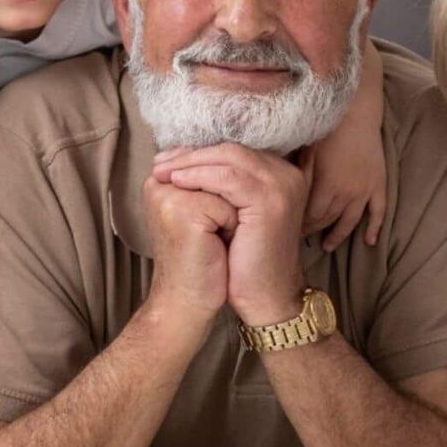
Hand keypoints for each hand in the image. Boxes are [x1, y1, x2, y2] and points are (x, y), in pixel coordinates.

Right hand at [141, 170, 238, 338]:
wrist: (189, 301)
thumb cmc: (201, 259)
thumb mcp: (203, 212)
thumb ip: (208, 181)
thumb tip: (236, 155)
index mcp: (159, 179)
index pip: (210, 159)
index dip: (229, 185)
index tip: (218, 217)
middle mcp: (158, 182)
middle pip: (221, 169)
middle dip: (233, 196)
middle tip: (220, 230)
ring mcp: (168, 195)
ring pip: (227, 185)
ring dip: (235, 211)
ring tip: (219, 237)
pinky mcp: (183, 212)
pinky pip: (227, 206)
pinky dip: (233, 227)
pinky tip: (218, 247)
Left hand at [152, 144, 307, 325]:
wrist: (264, 296)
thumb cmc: (244, 259)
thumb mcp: (233, 214)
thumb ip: (222, 185)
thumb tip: (182, 161)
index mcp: (280, 174)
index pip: (234, 150)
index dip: (198, 151)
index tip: (166, 159)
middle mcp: (287, 175)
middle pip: (231, 149)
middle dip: (190, 154)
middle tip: (158, 162)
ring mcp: (282, 186)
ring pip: (229, 158)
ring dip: (191, 162)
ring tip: (162, 171)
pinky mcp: (271, 200)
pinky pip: (229, 178)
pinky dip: (200, 176)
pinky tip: (177, 182)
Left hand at [301, 40, 387, 250]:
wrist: (356, 108)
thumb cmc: (324, 125)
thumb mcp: (300, 148)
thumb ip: (285, 170)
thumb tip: (257, 181)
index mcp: (323, 184)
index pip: (306, 217)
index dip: (293, 225)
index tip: (282, 228)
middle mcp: (344, 193)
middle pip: (324, 221)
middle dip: (309, 231)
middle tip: (295, 238)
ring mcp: (363, 190)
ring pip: (348, 222)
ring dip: (336, 235)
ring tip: (325, 246)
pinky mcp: (378, 184)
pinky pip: (378, 212)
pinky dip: (374, 228)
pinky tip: (368, 242)